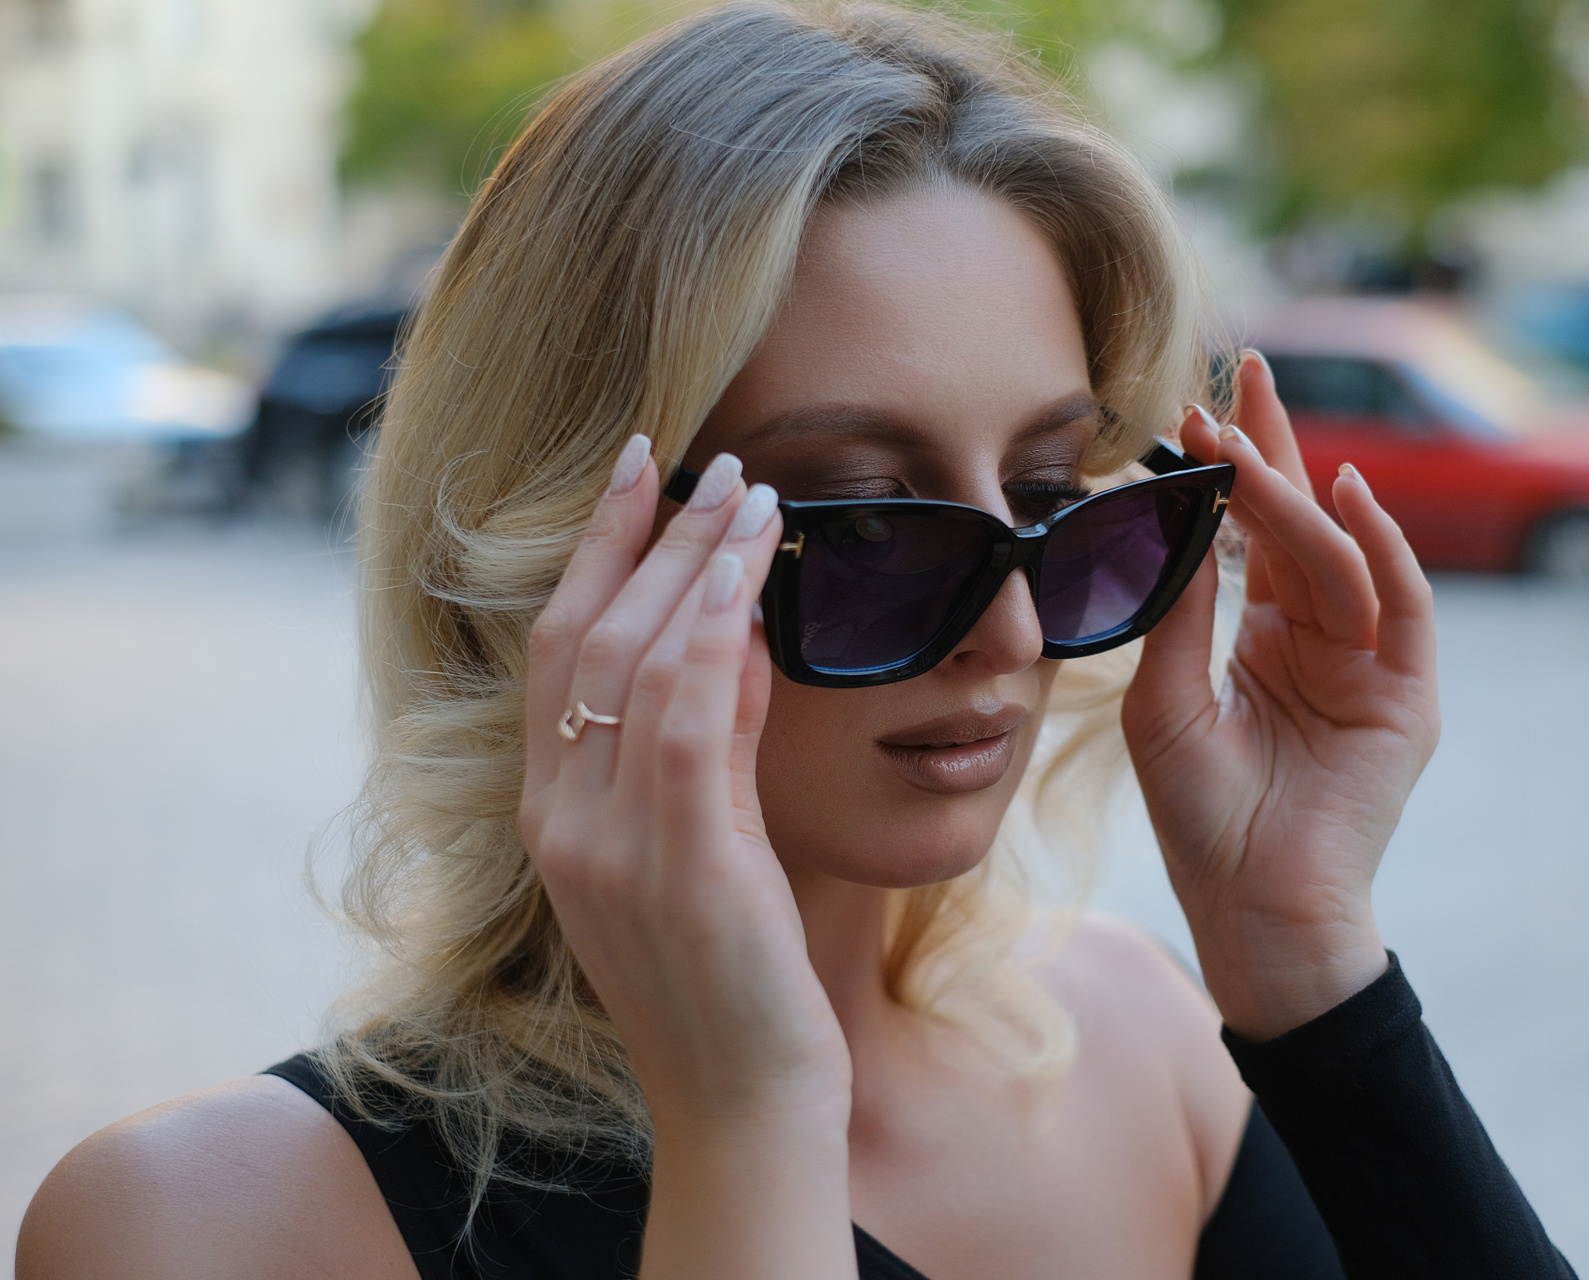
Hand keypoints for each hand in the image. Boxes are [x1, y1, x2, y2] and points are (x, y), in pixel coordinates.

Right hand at [518, 442, 851, 1128]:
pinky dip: (708, 632)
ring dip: (691, 563)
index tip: (640, 472)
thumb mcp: (709, 834)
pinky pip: (681, 718)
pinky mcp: (673, 863)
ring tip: (747, 488)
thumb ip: (713, 735)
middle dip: (646, 536)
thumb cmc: (732, 969)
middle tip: (706, 458)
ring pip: (632, 662)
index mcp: (553, 812)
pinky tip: (745, 571)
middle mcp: (558, 818)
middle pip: (587, 638)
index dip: (595, 552)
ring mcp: (604, 843)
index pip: (560, 651)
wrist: (742, 1099)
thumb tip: (734, 624)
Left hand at [1122, 353, 1441, 1039]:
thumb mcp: (1165, 704)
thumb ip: (1179, 616)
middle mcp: (1323, 638)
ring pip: (1341, 556)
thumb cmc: (1203, 820)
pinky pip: (1404, 608)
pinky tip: (1348, 497)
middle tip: (1242, 375)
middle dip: (1274, 450)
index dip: (1233, 471)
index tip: (1196, 407)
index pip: (1254, 534)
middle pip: (1302, 524)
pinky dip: (1383, 552)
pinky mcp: (1409, 697)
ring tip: (1256, 444)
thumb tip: (1177, 518)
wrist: (1256, 910)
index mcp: (1267, 638)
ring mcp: (1372, 664)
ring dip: (1301, 496)